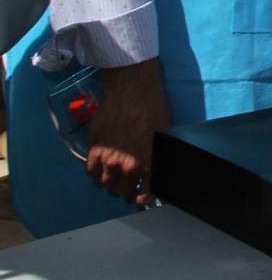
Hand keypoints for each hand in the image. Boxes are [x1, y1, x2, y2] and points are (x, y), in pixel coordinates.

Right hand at [85, 59, 169, 204]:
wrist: (132, 90)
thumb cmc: (153, 108)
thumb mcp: (164, 134)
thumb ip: (157, 156)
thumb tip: (155, 169)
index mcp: (149, 163)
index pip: (146, 193)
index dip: (144, 198)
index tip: (142, 197)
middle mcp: (128, 166)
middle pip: (123, 190)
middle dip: (126, 187)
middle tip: (127, 179)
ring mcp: (109, 160)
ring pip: (106, 183)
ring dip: (110, 179)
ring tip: (114, 170)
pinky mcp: (94, 150)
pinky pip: (91, 172)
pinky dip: (95, 171)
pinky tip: (101, 163)